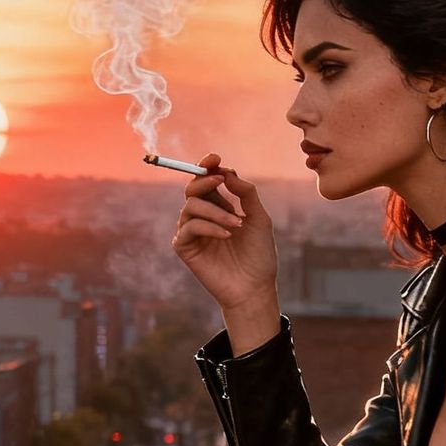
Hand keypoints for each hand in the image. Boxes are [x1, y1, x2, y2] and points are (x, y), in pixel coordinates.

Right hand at [171, 152, 277, 316]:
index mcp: (218, 207)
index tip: (215, 158)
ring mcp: (193, 232)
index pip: (206, 181)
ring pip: (191, 206)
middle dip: (205, 180)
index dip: (206, 166)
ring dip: (215, 210)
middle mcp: (203, 217)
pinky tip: (226, 235)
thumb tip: (227, 172)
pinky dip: (209, 227)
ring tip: (236, 224)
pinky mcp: (185, 248)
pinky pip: (189, 227)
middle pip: (192, 188)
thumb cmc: (258, 255)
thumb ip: (246, 194)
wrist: (254, 287)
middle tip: (221, 182)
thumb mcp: (259, 218)